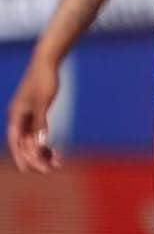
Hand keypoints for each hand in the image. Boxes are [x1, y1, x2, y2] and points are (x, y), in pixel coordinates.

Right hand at [7, 56, 59, 172]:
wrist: (47, 62)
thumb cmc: (44, 79)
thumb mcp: (43, 102)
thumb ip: (40, 122)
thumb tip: (40, 142)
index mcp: (16, 115)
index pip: (15, 141)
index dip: (21, 157)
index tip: (27, 171)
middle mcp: (18, 118)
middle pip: (23, 145)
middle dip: (36, 158)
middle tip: (52, 168)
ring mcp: (27, 117)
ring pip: (31, 141)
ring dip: (42, 153)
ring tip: (58, 162)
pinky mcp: (36, 115)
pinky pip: (37, 135)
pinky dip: (45, 144)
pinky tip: (55, 152)